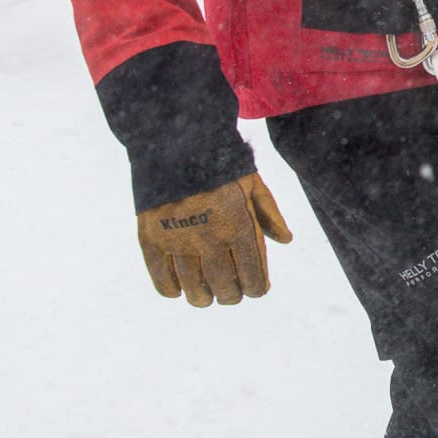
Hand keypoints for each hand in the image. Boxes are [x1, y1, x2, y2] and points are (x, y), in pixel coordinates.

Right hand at [137, 173, 292, 306]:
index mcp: (239, 226)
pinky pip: (162, 279)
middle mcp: (210, 239)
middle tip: (231, 292)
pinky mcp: (151, 238)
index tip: (256, 288)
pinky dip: (172, 290)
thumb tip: (286, 240)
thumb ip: (269, 214)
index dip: (257, 289)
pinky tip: (179, 289)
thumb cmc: (219, 162)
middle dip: (232, 295)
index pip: (253, 279)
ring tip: (206, 295)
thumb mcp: (252, 183)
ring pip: (194, 290)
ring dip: (203, 298)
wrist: (174, 140)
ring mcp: (178, 241)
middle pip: (225, 289)